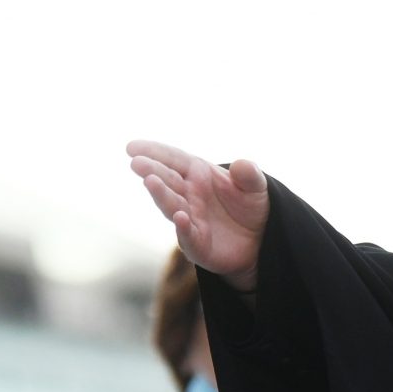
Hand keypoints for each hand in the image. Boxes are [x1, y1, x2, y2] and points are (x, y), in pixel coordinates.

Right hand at [127, 140, 269, 290]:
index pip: (173, 159)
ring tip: (150, 181)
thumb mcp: (256, 187)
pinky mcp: (197, 244)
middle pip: (167, 180)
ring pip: (171, 205)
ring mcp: (189, 219)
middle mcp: (188, 195)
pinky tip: (180, 217)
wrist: (260, 240)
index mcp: (198, 174)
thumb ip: (249, 176)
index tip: (132, 147)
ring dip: (161, 195)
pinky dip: (183, 227)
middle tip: (137, 162)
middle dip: (152, 170)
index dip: (154, 152)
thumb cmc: (250, 207)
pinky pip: (188, 235)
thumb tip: (242, 165)